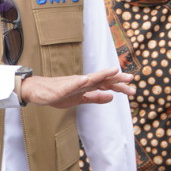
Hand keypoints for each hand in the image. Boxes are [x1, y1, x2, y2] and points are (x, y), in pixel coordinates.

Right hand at [20, 68, 134, 107]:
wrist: (38, 91)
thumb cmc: (58, 94)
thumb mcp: (80, 99)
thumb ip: (95, 98)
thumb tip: (112, 97)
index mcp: (87, 85)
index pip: (106, 85)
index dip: (119, 87)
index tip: (132, 90)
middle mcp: (83, 81)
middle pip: (102, 79)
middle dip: (117, 79)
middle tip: (131, 78)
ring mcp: (73, 83)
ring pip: (91, 78)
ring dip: (103, 74)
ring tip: (115, 71)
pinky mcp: (63, 86)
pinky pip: (73, 84)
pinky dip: (81, 81)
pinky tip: (88, 79)